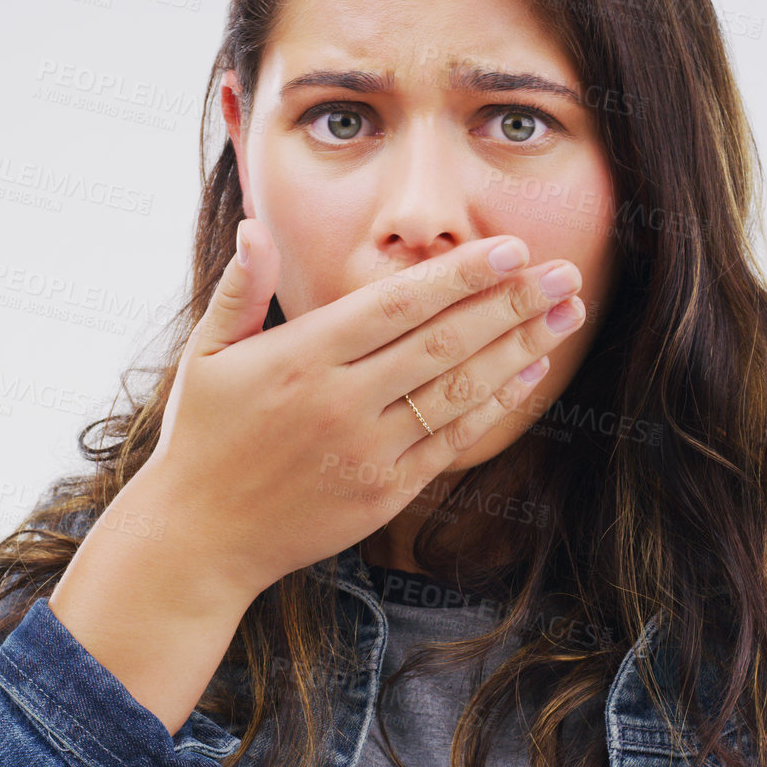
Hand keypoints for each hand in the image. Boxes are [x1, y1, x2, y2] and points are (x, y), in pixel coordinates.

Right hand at [143, 219, 585, 599]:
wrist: (199, 538)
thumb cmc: (203, 437)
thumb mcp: (206, 354)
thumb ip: (239, 289)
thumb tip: (255, 227)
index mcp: (302, 356)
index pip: (398, 304)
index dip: (460, 275)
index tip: (511, 249)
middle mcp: (342, 400)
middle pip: (444, 341)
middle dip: (512, 302)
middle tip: (565, 271)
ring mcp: (367, 449)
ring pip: (459, 389)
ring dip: (520, 347)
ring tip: (567, 311)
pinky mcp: (384, 492)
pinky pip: (453, 441)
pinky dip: (496, 404)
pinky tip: (532, 370)